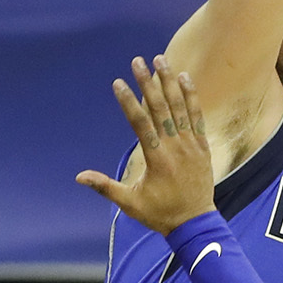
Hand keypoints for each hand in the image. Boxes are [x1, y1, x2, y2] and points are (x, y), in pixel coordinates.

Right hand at [76, 58, 216, 233]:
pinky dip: (191, 97)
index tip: (118, 83)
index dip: (128, 102)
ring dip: (170, 82)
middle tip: (138, 61)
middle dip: (148, 82)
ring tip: (161, 59)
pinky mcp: (202, 146)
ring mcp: (191, 145)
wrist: (196, 223)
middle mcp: (175, 148)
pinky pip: (196, 116)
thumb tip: (79, 177)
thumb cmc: (160, 214)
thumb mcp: (129, 203)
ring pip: (180, 107)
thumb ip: (105, 187)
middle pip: (160, 109)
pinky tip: (185, 78)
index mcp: (157, 160)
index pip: (140, 124)